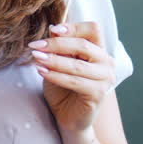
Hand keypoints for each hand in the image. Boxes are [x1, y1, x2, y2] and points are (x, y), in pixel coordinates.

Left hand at [32, 21, 115, 135]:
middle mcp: (106, 62)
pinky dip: (56, 75)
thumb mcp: (58, 61)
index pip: (93, 29)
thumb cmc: (62, 86)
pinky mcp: (98, 94)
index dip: (74, 27)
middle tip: (35, 46)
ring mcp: (105, 79)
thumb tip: (53, 27)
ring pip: (78, 65)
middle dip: (57, 44)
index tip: (53, 29)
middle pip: (84, 45)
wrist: (66, 116)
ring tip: (36, 58)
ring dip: (54, 60)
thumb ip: (59, 46)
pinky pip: (75, 82)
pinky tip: (41, 71)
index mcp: (99, 50)